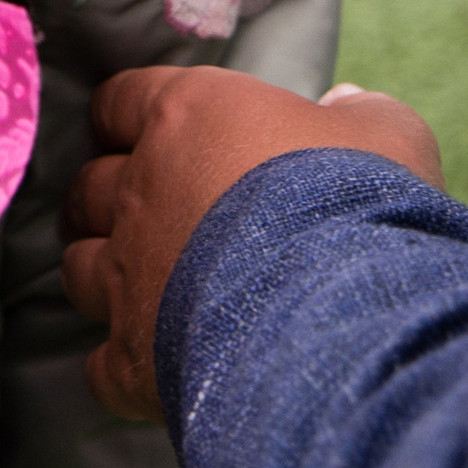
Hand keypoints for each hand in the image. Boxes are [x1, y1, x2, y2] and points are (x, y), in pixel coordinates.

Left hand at [65, 69, 446, 419]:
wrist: (343, 315)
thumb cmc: (361, 204)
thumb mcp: (387, 135)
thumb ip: (359, 114)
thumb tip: (344, 106)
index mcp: (189, 119)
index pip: (122, 101)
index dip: (127, 116)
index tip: (143, 130)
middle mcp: (141, 192)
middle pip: (89, 188)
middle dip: (104, 198)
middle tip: (139, 212)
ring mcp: (129, 279)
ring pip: (80, 270)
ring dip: (103, 274)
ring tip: (138, 285)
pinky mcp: (134, 359)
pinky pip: (101, 365)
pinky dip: (124, 364)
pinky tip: (155, 367)